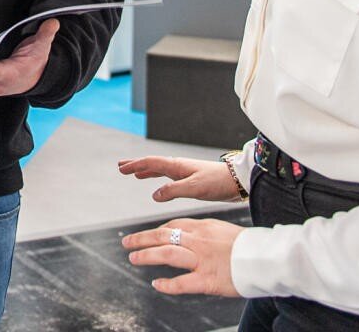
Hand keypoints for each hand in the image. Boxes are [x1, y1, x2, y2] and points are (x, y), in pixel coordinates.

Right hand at [117, 156, 243, 202]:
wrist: (237, 181)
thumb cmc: (217, 182)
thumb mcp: (194, 188)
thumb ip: (174, 190)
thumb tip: (154, 195)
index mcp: (177, 166)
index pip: (151, 163)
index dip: (135, 166)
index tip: (122, 168)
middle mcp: (179, 166)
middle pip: (153, 164)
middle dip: (137, 165)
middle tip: (121, 167)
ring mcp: (184, 172)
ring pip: (160, 170)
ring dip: (146, 171)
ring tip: (135, 173)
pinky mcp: (190, 180)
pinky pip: (168, 176)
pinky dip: (157, 178)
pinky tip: (157, 184)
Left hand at [123, 217, 243, 296]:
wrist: (267, 258)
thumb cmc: (250, 246)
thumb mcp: (224, 230)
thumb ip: (206, 233)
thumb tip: (192, 235)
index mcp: (204, 227)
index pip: (173, 226)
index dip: (156, 230)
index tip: (148, 235)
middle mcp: (199, 241)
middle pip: (163, 236)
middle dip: (142, 238)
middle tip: (127, 243)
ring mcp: (202, 260)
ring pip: (167, 254)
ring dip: (147, 255)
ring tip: (133, 259)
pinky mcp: (207, 280)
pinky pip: (181, 282)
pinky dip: (167, 284)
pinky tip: (156, 284)